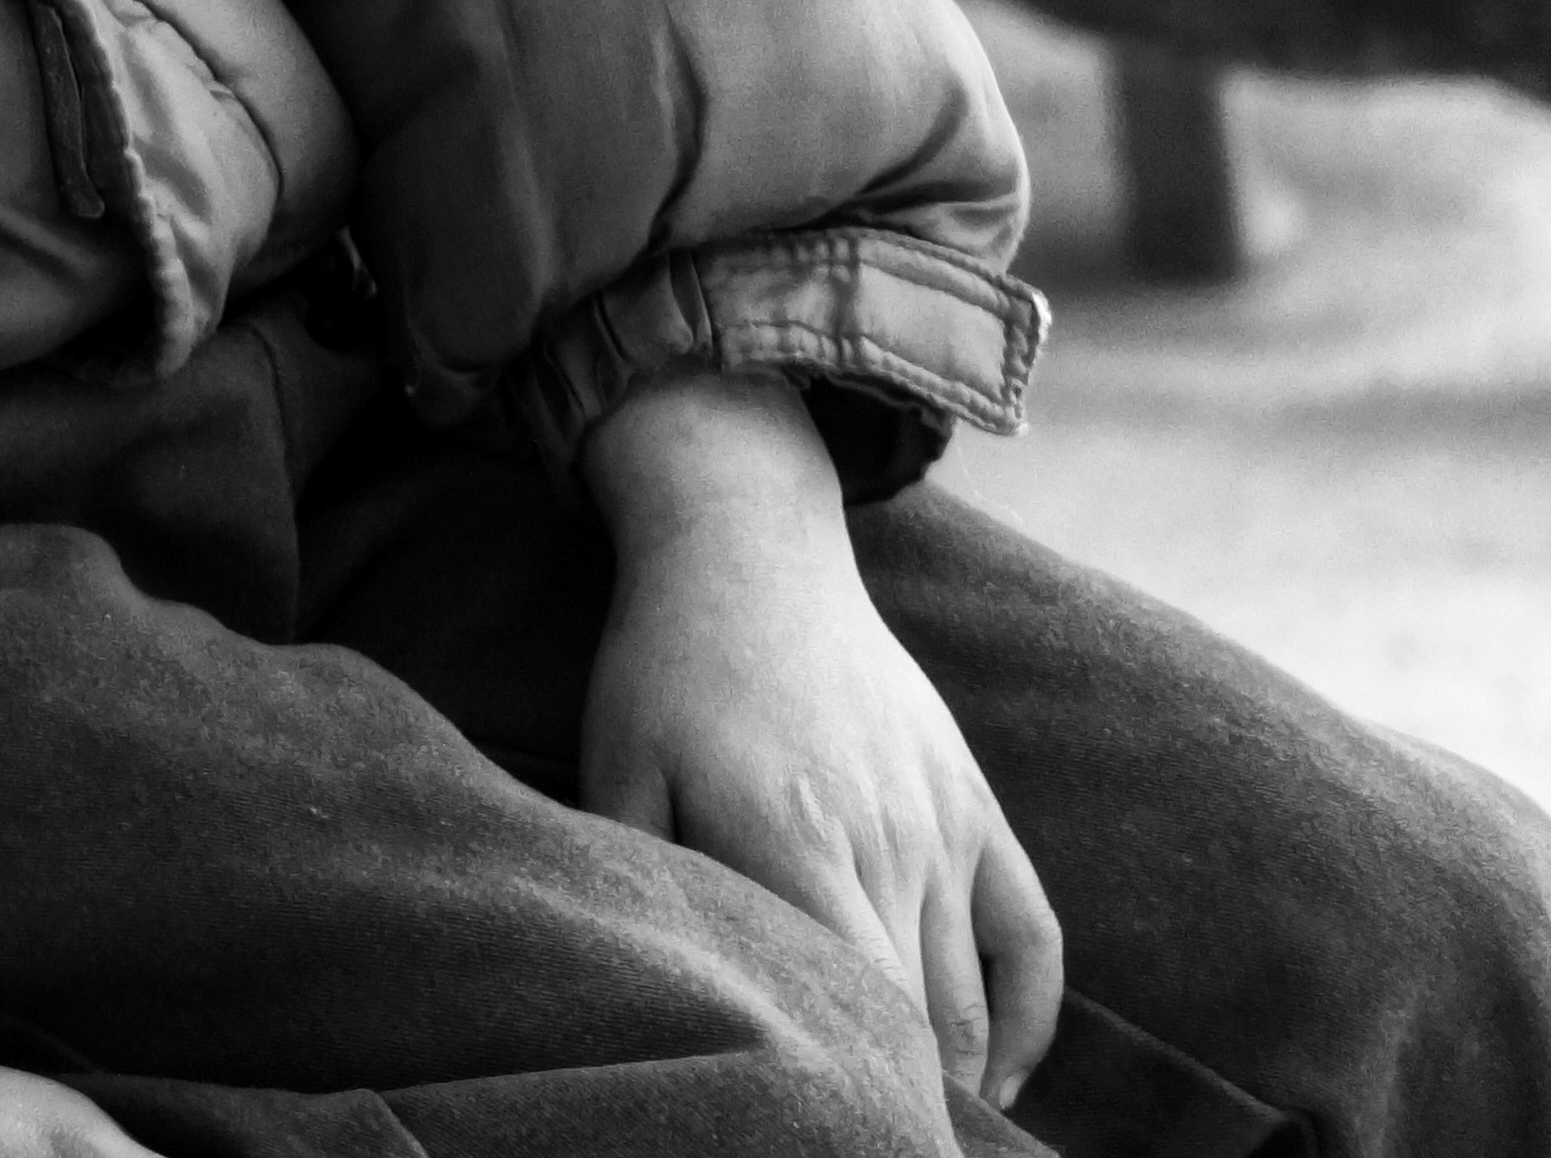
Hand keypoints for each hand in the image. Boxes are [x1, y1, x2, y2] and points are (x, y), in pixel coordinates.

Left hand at [580, 370, 1063, 1110]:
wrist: (751, 551)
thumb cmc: (665, 667)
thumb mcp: (617, 767)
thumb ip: (645, 877)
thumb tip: (656, 977)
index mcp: (793, 847)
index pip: (855, 1012)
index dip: (860, 1092)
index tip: (845, 1137)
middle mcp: (886, 849)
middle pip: (919, 1023)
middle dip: (903, 1099)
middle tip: (873, 1142)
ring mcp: (943, 829)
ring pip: (972, 995)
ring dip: (959, 1076)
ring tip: (922, 1130)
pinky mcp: (976, 807)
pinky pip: (1032, 935)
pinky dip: (1028, 1016)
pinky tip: (1000, 1073)